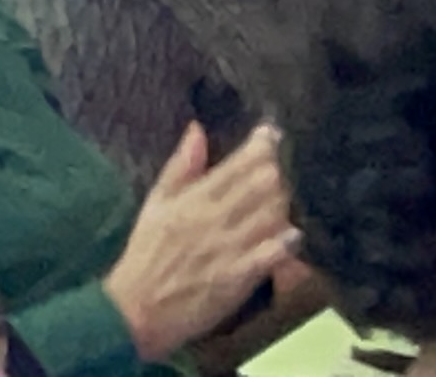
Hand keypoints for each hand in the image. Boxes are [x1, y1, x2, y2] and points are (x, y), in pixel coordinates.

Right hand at [102, 123, 300, 361]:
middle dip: (278, 172)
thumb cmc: (148, 252)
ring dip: (285, 203)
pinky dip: (283, 243)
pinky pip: (267, 255)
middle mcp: (213, 218)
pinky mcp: (238, 277)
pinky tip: (295, 234)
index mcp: (192, 198)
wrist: (138, 306)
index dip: (258, 147)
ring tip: (297, 195)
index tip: (274, 133)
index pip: (233, 166)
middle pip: (258, 187)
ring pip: (268, 215)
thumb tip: (197, 129)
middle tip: (290, 163)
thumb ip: (179, 167)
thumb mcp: (155, 203)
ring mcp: (227, 248)